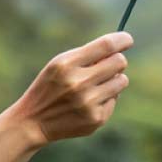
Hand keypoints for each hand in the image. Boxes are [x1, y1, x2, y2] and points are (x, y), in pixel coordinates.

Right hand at [7, 32, 132, 146]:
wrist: (33, 122)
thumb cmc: (50, 86)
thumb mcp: (60, 64)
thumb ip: (87, 55)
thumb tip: (119, 47)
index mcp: (66, 64)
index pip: (106, 46)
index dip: (122, 40)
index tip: (127, 40)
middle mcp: (78, 83)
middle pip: (120, 62)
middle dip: (117, 61)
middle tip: (108, 65)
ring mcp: (88, 103)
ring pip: (122, 80)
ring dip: (114, 80)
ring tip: (96, 85)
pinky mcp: (96, 119)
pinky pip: (115, 99)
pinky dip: (106, 98)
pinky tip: (88, 103)